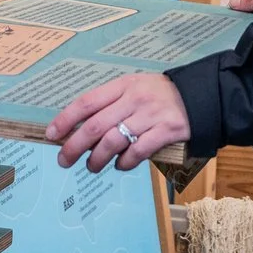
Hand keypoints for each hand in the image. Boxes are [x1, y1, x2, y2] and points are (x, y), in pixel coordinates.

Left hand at [48, 72, 187, 172]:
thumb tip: (80, 130)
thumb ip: (111, 104)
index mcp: (123, 85)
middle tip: (64, 160)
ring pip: (113, 141)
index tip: (52, 135)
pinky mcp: (167, 131)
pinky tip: (120, 165)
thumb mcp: (134, 88)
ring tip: (92, 167)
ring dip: (97, 159)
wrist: (200, 96)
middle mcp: (134, 99)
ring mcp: (151, 115)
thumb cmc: (159, 96)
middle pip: (95, 126)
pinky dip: (125, 162)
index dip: (66, 119)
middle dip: (74, 146)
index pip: (87, 102)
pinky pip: (138, 151)